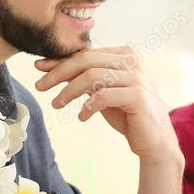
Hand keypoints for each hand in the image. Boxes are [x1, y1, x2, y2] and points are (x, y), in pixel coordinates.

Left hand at [34, 47, 179, 161]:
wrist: (154, 140)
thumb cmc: (127, 114)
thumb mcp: (102, 91)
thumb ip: (83, 77)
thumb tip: (49, 66)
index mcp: (124, 53)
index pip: (86, 52)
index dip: (60, 60)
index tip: (39, 68)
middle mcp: (132, 60)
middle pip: (86, 60)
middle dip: (59, 72)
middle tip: (40, 86)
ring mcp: (136, 77)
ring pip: (92, 76)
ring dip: (69, 91)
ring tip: (56, 104)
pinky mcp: (137, 96)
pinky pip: (103, 96)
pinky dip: (87, 107)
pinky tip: (82, 117)